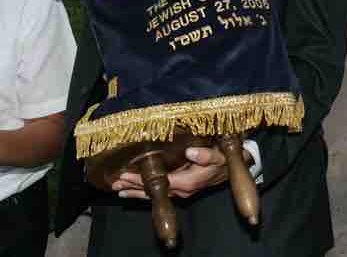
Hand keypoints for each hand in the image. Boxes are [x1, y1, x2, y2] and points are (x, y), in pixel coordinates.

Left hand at [112, 145, 245, 199]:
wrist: (232, 169)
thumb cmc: (224, 160)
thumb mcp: (219, 155)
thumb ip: (206, 155)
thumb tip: (191, 152)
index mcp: (188, 181)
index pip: (159, 182)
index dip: (141, 179)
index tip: (125, 174)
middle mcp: (182, 190)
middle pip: (152, 191)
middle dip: (132, 186)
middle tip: (114, 183)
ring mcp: (180, 191)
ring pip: (154, 194)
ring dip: (135, 191)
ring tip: (117, 189)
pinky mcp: (179, 189)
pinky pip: (158, 193)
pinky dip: (143, 192)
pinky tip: (131, 191)